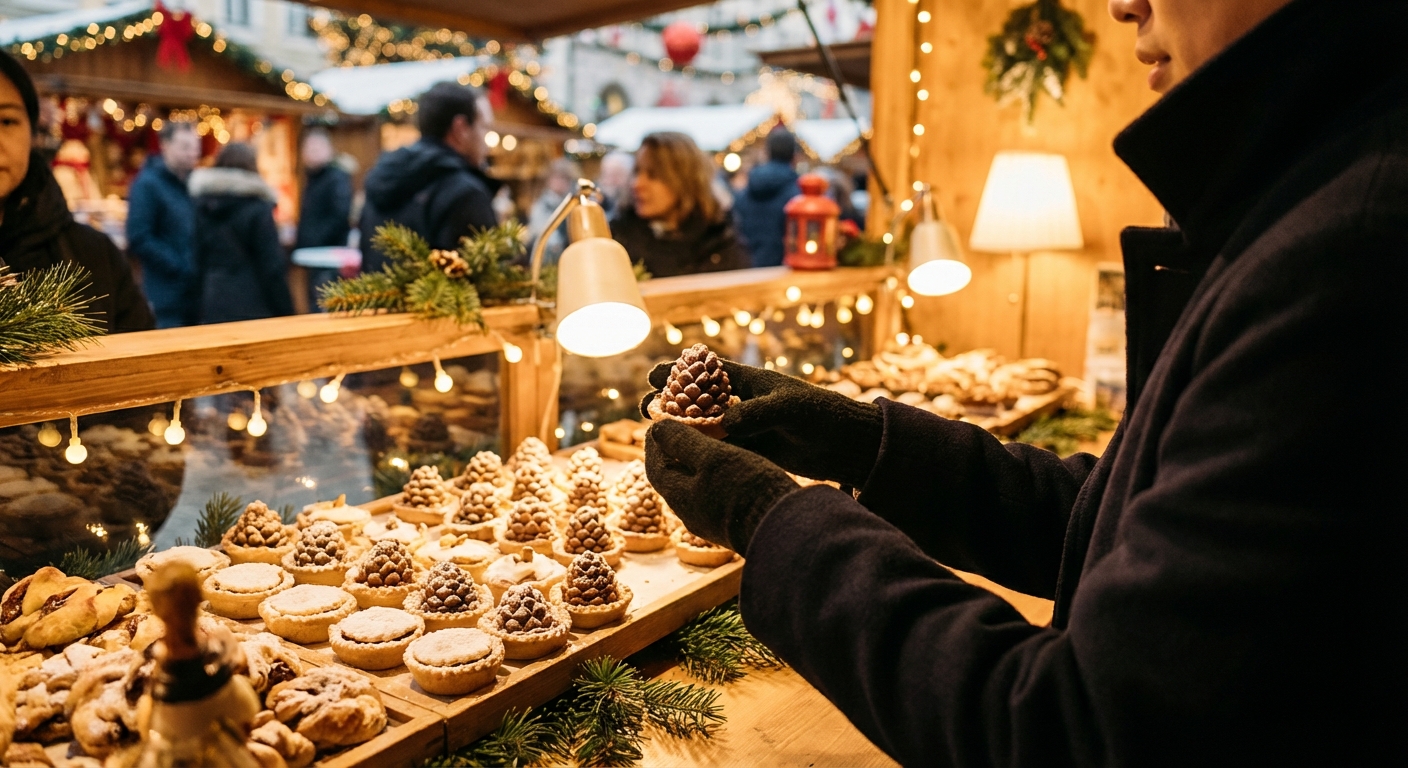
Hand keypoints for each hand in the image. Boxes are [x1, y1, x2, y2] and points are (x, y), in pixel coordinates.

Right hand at [641, 357, 882, 487]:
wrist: (846, 445)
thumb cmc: (821, 415)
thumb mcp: (789, 409)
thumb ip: (756, 414)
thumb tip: (724, 424)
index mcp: (750, 382)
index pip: (708, 372)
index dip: (679, 371)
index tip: (652, 375)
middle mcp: (743, 402)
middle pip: (698, 400)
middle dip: (670, 402)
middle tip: (645, 410)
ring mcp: (746, 427)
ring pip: (704, 427)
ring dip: (679, 430)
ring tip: (652, 437)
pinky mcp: (751, 450)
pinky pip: (718, 449)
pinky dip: (698, 451)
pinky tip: (678, 459)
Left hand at [645, 420, 798, 553]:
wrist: (785, 533)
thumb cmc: (746, 491)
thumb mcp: (713, 457)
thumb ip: (683, 443)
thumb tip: (656, 429)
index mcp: (680, 498)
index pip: (655, 468)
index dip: (655, 443)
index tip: (661, 421)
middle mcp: (692, 515)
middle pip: (676, 479)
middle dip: (677, 453)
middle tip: (685, 427)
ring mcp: (714, 523)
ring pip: (698, 488)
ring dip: (699, 464)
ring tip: (711, 441)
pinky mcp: (735, 524)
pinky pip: (718, 495)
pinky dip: (718, 475)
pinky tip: (734, 465)